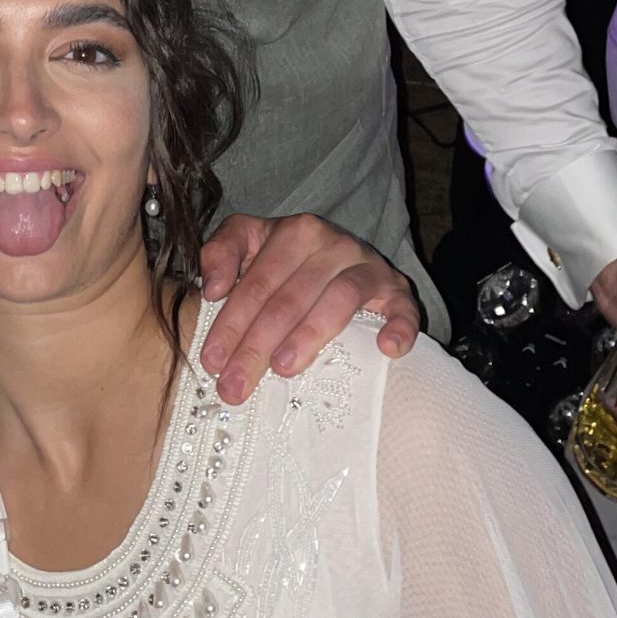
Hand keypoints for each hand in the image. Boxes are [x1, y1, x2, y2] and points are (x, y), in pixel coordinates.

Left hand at [197, 212, 420, 403]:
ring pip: (339, 299)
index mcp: (294, 232)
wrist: (341, 254)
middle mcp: (333, 243)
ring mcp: (369, 266)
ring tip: (283, 368)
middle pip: (290, 297)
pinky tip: (387, 350)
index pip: (257, 283)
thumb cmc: (286, 259)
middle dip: (257, 344)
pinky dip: (399, 327)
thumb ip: (220, 253)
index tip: (212, 362)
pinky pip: (404, 308)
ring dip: (310, 334)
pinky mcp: (398, 290)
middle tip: (237, 384)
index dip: (231, 322)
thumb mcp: (248, 243)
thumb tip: (212, 289)